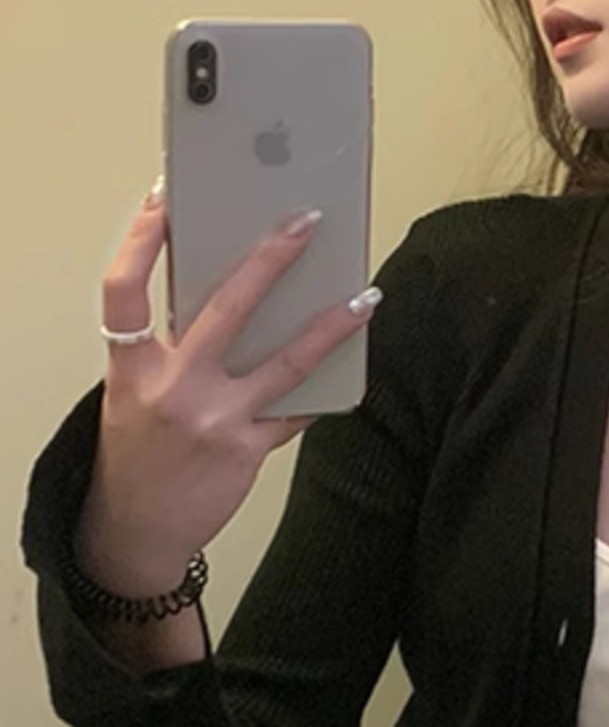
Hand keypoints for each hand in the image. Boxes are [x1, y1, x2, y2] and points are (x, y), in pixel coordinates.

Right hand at [77, 179, 378, 595]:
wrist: (136, 529)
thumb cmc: (137, 453)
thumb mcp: (131, 394)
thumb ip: (166, 350)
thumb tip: (226, 298)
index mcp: (132, 369)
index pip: (124, 290)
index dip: (139, 239)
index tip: (165, 197)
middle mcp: (172, 389)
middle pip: (225, 309)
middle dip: (270, 260)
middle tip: (306, 222)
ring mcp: (213, 421)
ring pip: (285, 361)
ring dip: (331, 325)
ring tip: (366, 295)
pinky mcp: (246, 450)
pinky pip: (294, 410)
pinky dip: (321, 385)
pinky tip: (350, 361)